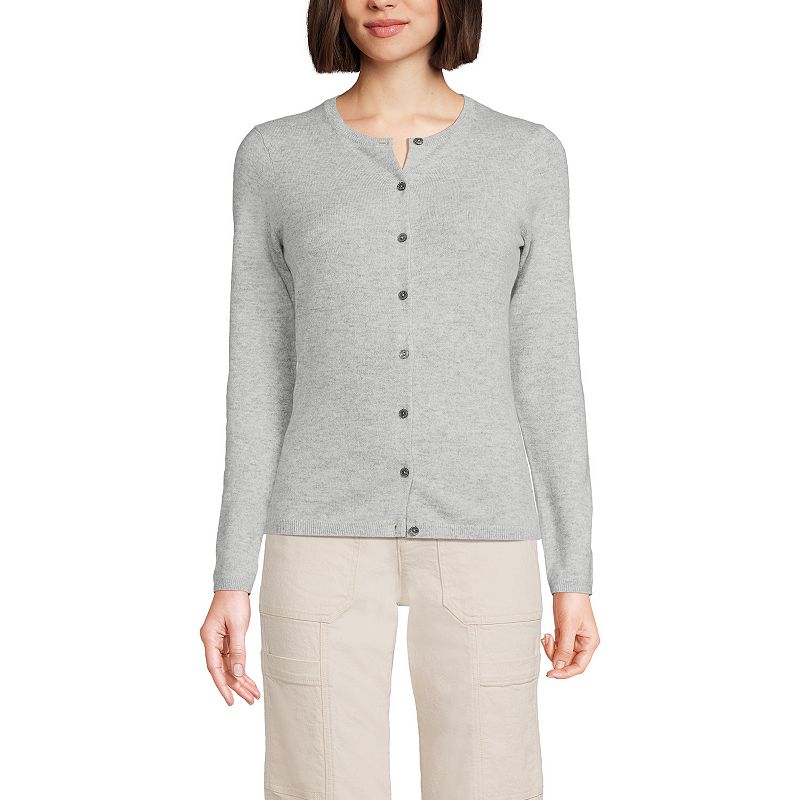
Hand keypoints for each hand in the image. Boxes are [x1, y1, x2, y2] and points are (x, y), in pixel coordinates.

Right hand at [200, 590, 260, 704]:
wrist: (234, 585)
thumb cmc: (234, 601)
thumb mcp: (237, 626)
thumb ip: (237, 650)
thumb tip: (237, 672)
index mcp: (209, 639)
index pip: (215, 668)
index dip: (222, 686)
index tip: (230, 700)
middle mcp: (211, 642)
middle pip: (223, 670)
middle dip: (237, 686)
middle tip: (250, 700)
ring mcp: (218, 642)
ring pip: (229, 666)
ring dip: (241, 680)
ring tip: (253, 695)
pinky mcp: (226, 639)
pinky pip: (233, 659)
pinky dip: (241, 669)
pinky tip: (249, 680)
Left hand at [541, 592, 599, 678]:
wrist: (567, 586)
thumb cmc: (573, 602)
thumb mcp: (568, 625)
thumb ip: (564, 647)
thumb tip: (559, 667)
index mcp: (590, 643)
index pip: (579, 666)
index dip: (565, 672)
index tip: (551, 674)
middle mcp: (583, 643)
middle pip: (568, 661)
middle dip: (555, 656)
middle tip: (546, 644)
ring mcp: (573, 639)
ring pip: (561, 655)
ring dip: (551, 649)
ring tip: (547, 636)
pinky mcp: (565, 633)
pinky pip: (557, 646)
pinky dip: (550, 644)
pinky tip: (547, 635)